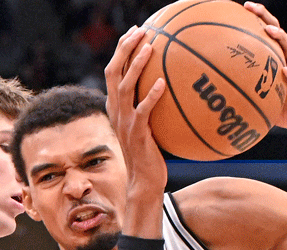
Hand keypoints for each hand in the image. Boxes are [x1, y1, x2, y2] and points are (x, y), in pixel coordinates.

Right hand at [104, 26, 167, 195]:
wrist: (144, 181)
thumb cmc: (151, 154)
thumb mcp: (149, 126)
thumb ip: (152, 107)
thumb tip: (174, 87)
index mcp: (116, 106)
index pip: (113, 70)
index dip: (122, 49)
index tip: (136, 30)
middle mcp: (116, 111)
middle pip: (113, 72)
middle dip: (124, 49)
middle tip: (140, 31)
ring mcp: (125, 123)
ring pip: (124, 87)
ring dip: (136, 65)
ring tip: (150, 48)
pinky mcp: (137, 134)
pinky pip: (142, 111)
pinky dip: (150, 96)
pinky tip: (162, 83)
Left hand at [244, 2, 286, 139]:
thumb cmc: (281, 111)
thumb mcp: (260, 100)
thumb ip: (243, 93)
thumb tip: (215, 98)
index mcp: (277, 61)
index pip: (266, 36)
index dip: (255, 20)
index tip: (240, 8)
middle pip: (277, 33)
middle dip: (265, 17)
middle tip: (250, 6)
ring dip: (280, 37)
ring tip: (269, 30)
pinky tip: (285, 71)